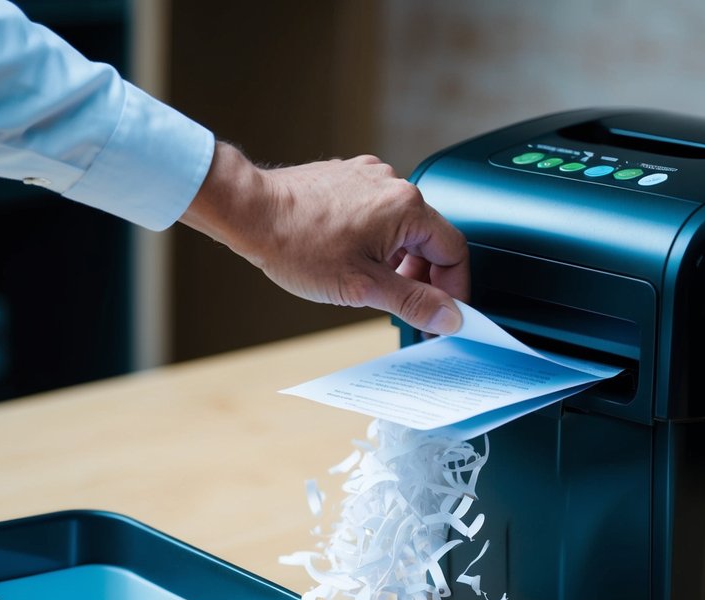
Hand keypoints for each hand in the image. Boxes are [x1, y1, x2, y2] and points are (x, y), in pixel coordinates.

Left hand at [179, 142, 468, 334]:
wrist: (249, 212)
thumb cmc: (296, 244)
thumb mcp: (363, 287)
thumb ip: (413, 302)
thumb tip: (450, 317)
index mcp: (407, 207)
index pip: (455, 252)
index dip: (454, 290)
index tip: (445, 313)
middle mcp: (393, 185)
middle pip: (430, 239)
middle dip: (422, 278)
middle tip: (402, 306)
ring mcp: (370, 178)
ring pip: (404, 228)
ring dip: (399, 260)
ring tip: (369, 282)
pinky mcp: (350, 179)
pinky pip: (379, 214)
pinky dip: (377, 241)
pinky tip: (351, 258)